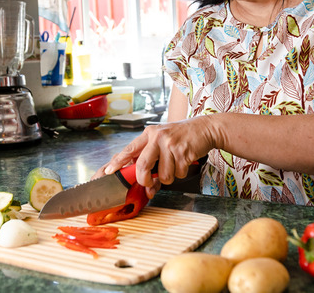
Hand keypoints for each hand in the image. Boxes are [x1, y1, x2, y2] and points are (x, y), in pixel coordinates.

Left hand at [93, 116, 216, 192]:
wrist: (205, 129)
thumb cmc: (181, 137)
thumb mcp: (162, 140)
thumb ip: (150, 157)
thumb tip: (144, 184)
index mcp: (149, 134)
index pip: (129, 149)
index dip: (117, 162)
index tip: (108, 172)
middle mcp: (157, 137)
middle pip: (142, 166)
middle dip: (145, 180)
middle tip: (150, 182)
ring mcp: (170, 144)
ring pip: (163, 175)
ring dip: (170, 176)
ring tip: (175, 164)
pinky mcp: (184, 152)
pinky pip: (178, 174)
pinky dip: (182, 173)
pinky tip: (184, 161)